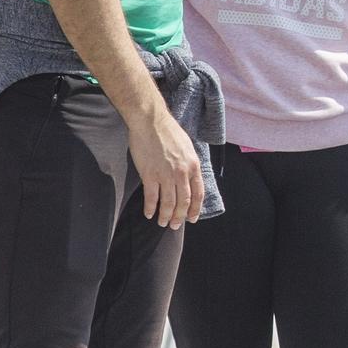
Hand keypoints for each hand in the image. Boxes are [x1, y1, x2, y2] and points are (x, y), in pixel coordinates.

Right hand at [127, 108, 203, 228]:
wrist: (150, 121)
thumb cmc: (168, 131)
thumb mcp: (187, 147)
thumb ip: (189, 164)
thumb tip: (189, 177)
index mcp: (193, 166)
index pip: (198, 194)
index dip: (195, 209)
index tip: (192, 219)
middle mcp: (182, 172)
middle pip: (184, 201)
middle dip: (180, 217)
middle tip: (175, 226)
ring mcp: (166, 174)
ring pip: (168, 203)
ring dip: (166, 216)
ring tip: (162, 223)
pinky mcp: (149, 174)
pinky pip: (151, 197)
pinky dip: (151, 208)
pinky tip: (149, 214)